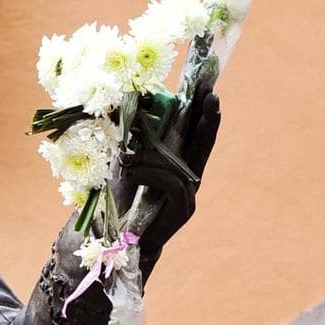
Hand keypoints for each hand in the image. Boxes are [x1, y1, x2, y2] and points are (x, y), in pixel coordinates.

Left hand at [114, 82, 221, 277]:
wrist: (113, 237)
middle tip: (211, 94)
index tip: (206, 87)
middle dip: (206, 118)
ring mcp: (189, 194)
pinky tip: (129, 174)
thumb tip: (131, 107)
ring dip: (148, 158)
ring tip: (124, 161)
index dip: (200, 112)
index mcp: (176, 165)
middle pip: (202, 144)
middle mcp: (188, 178)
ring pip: (177, 164)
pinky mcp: (183, 209)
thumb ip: (132, 142)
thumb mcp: (121, 163)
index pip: (192, 134)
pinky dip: (148, 174)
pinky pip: (171, 182)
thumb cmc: (118, 199)